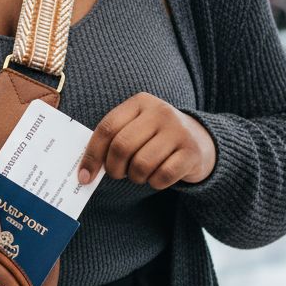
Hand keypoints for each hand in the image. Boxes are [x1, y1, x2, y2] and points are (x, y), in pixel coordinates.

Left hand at [77, 92, 216, 190]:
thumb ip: (112, 141)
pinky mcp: (191, 152)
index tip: (84, 176)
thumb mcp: (136, 128)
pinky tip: (158, 176)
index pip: (107, 128)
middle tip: (118, 174)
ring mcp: (178, 131)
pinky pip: (162, 176)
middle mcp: (160, 112)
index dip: (92, 155)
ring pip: (141, 164)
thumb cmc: (155, 138)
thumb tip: (86, 171)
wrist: (200, 140)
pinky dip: (154, 183)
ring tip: (141, 173)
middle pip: (122, 146)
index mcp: (140, 102)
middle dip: (114, 168)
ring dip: (136, 177)